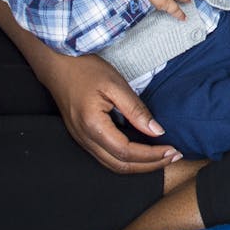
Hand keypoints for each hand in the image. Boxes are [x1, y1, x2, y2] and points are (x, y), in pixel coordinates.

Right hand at [39, 53, 181, 173]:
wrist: (56, 64)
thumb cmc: (84, 69)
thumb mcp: (115, 84)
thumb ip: (136, 110)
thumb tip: (157, 131)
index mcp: (93, 126)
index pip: (127, 152)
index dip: (152, 155)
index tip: (172, 150)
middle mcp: (84, 139)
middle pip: (120, 165)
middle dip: (149, 165)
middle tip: (173, 157)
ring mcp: (81, 139)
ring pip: (112, 164)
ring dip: (138, 165)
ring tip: (161, 157)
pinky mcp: (82, 136)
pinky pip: (105, 156)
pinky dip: (126, 159)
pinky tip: (141, 151)